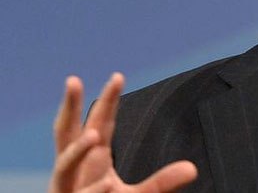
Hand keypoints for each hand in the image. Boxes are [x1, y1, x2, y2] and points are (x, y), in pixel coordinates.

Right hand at [48, 73, 197, 192]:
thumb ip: (162, 183)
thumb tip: (193, 169)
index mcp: (93, 160)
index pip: (99, 123)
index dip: (108, 100)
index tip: (118, 76)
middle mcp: (75, 170)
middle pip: (66, 132)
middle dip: (69, 107)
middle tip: (73, 80)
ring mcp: (66, 188)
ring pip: (64, 165)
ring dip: (77, 150)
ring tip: (94, 135)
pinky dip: (94, 192)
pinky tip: (107, 186)